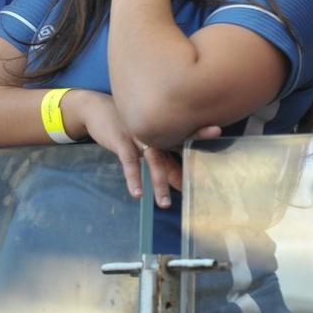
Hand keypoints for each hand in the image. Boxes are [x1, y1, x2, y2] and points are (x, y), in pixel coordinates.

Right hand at [65, 90, 220, 206]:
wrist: (95, 108)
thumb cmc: (126, 125)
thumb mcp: (146, 140)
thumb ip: (165, 159)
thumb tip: (182, 182)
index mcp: (163, 128)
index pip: (186, 136)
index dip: (201, 139)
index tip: (217, 148)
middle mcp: (154, 130)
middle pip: (176, 145)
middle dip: (191, 155)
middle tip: (203, 175)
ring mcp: (138, 135)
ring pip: (154, 160)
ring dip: (159, 182)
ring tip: (164, 204)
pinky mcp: (121, 141)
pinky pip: (129, 162)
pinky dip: (133, 178)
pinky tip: (137, 193)